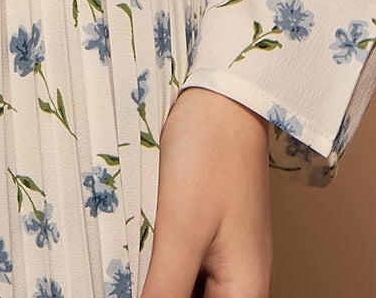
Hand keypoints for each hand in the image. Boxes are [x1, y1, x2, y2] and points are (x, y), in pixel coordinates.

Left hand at [141, 87, 272, 296]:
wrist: (224, 96)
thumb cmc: (212, 154)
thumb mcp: (181, 233)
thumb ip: (163, 291)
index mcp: (245, 292)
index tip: (143, 285)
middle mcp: (241, 283)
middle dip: (159, 290)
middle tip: (129, 270)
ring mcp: (227, 259)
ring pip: (187, 290)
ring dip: (160, 282)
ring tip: (132, 262)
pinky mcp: (211, 238)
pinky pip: (186, 270)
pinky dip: (163, 267)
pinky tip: (140, 252)